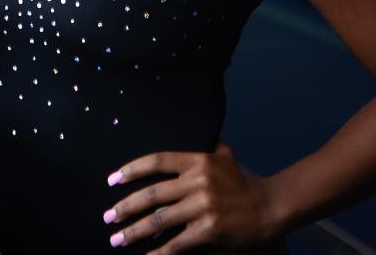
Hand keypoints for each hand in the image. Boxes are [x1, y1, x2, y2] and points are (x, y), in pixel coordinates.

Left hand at [103, 141, 276, 252]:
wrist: (267, 207)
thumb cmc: (240, 182)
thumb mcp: (224, 155)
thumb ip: (203, 145)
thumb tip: (184, 132)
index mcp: (198, 161)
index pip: (157, 161)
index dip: (131, 170)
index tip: (111, 180)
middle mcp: (198, 181)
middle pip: (152, 195)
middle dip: (125, 207)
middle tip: (108, 216)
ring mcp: (203, 207)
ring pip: (159, 221)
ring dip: (134, 232)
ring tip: (116, 239)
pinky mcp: (208, 230)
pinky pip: (176, 243)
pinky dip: (158, 253)